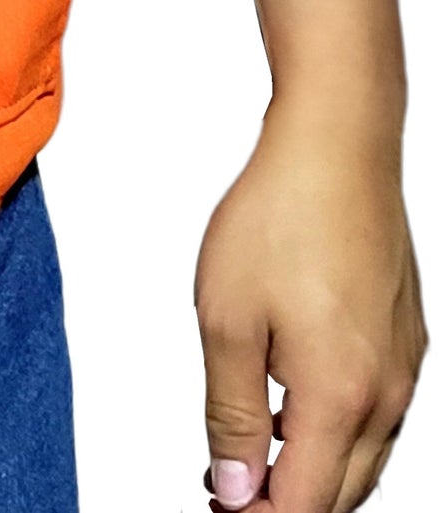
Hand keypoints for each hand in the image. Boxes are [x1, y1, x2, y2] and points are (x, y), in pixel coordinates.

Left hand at [196, 108, 424, 510]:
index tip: (218, 508)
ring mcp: (402, 368)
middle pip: (342, 494)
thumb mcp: (227, 321)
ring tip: (251, 454)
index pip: (306, 505)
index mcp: (341, 398)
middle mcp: (386, 394)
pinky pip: (375, 414)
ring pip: (362, 457)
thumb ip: (233, 416)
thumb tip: (237, 490)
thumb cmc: (280, 217)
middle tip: (228, 492)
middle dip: (287, 504)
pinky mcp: (405, 340)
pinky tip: (291, 404)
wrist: (337, 147)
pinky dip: (334, 429)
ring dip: (312, 469)